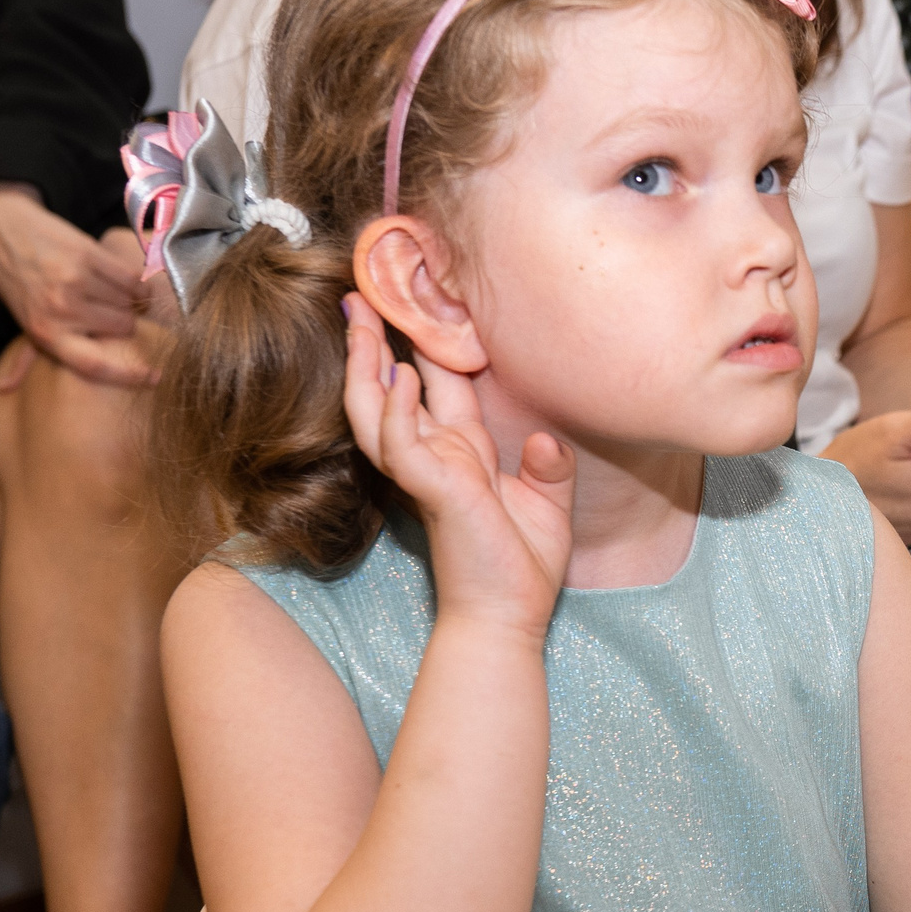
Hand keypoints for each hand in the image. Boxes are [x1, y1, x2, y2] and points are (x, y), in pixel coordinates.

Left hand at [0, 182, 158, 386]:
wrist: (3, 231)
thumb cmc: (20, 284)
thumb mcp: (23, 322)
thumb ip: (25, 357)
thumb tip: (2, 391)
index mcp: (46, 334)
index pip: (96, 366)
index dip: (131, 375)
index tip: (156, 377)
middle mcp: (61, 310)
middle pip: (125, 328)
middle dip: (125, 321)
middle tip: (107, 311)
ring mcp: (75, 281)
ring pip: (130, 302)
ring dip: (128, 299)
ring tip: (108, 292)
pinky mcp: (88, 255)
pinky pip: (132, 279)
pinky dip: (135, 282)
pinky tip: (123, 280)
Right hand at [340, 293, 573, 639]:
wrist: (509, 617)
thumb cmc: (522, 568)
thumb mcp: (549, 506)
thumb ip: (549, 468)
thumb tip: (544, 438)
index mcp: (464, 452)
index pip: (438, 387)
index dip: (423, 346)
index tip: (414, 303)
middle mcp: (439, 456)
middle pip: (394, 387)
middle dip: (377, 342)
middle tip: (361, 294)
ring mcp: (430, 472)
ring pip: (381, 410)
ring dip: (370, 365)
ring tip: (363, 319)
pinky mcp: (434, 491)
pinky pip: (405, 445)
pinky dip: (400, 411)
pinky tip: (403, 378)